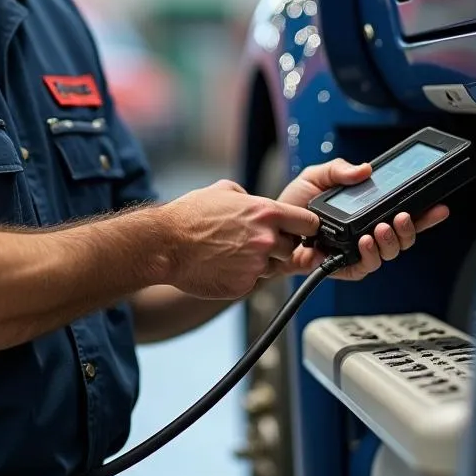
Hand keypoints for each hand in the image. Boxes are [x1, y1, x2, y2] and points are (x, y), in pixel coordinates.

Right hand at [166, 180, 320, 298]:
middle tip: (253, 240)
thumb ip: (248, 197)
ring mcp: (256, 265)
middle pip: (293, 247)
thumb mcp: (223, 191)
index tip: (302, 230)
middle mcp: (266, 240)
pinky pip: (253, 281)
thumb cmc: (190, 216)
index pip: (310, 223)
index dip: (306, 227)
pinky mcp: (244, 285)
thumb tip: (254, 202)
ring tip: (233, 251)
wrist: (166, 244)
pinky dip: (242, 275)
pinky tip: (223, 264)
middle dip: (279, 245)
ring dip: (260, 261)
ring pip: (273, 267)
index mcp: (266, 213)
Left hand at [273, 157, 449, 281]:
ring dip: (392, 241)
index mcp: (365, 212)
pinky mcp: (344, 267)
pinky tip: (366, 241)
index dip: (424, 213)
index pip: (401, 213)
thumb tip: (364, 169)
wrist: (271, 226)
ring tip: (383, 228)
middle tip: (404, 217)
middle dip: (411, 228)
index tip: (439, 206)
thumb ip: (339, 169)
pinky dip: (370, 255)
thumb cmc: (292, 205)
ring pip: (389, 253)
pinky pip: (366, 266)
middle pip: (403, 237)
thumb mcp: (317, 176)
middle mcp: (366, 233)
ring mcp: (357, 251)